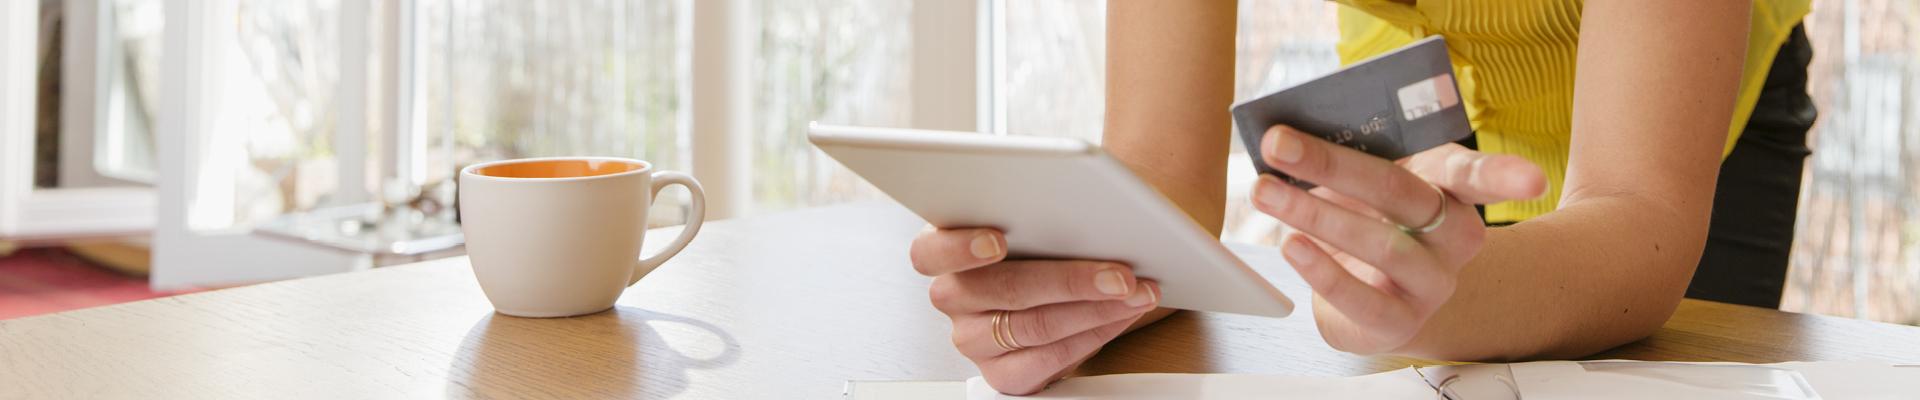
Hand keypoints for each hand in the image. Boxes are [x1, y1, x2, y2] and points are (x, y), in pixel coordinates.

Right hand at [910, 227, 1160, 394]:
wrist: (1058, 285)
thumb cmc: (1040, 242)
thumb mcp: (1028, 219)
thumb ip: (1033, 210)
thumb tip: (1082, 203)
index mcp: (944, 252)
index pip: (929, 252)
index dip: (960, 247)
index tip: (999, 240)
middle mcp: (954, 297)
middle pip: (1002, 289)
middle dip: (1070, 279)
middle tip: (1119, 272)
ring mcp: (973, 339)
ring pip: (1032, 326)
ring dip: (1094, 309)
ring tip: (1134, 293)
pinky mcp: (1001, 373)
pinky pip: (1044, 362)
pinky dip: (1091, 337)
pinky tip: (1118, 317)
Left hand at [1251, 125, 1545, 353]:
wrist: (1378, 292)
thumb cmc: (1370, 219)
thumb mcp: (1367, 180)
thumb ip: (1346, 152)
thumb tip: (1284, 134)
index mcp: (1450, 189)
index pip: (1475, 175)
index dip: (1504, 176)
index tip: (1531, 180)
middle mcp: (1452, 237)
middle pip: (1402, 195)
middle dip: (1333, 164)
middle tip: (1279, 143)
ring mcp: (1431, 284)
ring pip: (1380, 246)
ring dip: (1313, 213)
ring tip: (1265, 191)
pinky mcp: (1398, 322)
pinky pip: (1362, 299)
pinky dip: (1321, 271)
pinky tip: (1291, 245)